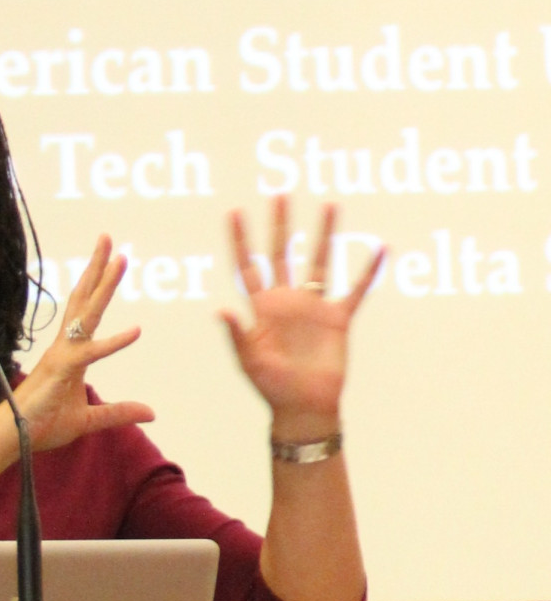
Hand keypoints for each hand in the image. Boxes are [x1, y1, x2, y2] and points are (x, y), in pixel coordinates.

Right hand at [14, 235, 153, 450]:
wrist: (13, 438)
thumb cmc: (42, 424)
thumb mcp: (89, 420)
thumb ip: (119, 413)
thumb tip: (151, 412)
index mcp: (70, 351)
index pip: (85, 310)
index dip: (98, 284)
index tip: (111, 260)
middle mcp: (65, 345)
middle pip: (84, 298)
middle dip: (98, 268)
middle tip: (108, 238)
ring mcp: (63, 354)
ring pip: (88, 313)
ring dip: (104, 285)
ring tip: (119, 258)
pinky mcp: (64, 369)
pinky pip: (92, 352)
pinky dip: (115, 342)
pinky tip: (136, 331)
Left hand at [219, 197, 383, 436]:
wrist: (303, 408)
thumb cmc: (271, 387)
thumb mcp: (249, 360)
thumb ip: (237, 334)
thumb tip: (220, 309)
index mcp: (261, 307)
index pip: (247, 266)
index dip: (240, 240)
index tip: (234, 212)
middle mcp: (286, 300)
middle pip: (282, 253)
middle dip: (280, 224)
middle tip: (279, 193)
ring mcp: (313, 307)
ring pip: (319, 261)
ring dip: (324, 234)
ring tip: (329, 204)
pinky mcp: (338, 320)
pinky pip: (355, 291)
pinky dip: (367, 271)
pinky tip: (379, 248)